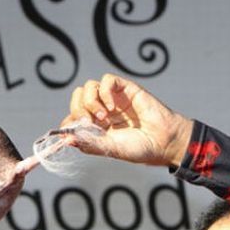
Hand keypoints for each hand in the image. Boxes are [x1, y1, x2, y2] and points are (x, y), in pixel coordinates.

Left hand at [61, 74, 192, 166]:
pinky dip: (104, 92)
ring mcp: (113, 98)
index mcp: (95, 127)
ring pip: (87, 87)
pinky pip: (106, 80)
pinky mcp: (125, 89)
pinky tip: (112, 107)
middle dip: (78, 111)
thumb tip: (65, 139)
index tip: (70, 133)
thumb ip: (89, 144)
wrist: (164, 141)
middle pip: (77, 99)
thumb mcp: (110, 149)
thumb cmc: (139, 148)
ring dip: (90, 102)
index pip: (72, 118)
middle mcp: (101, 111)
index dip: (68, 123)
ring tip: (104, 117)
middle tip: (89, 123)